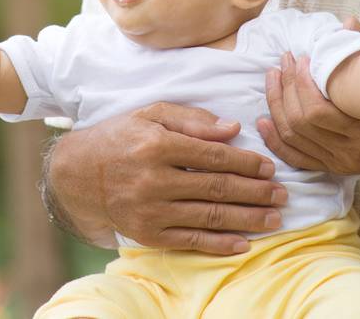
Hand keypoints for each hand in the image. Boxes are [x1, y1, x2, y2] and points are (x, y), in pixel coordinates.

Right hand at [48, 103, 286, 254]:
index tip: (268, 166)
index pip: (212, 155)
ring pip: (209, 216)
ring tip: (274, 218)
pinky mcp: (147, 234)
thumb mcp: (150, 115)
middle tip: (282, 194)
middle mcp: (154, 180)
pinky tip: (243, 243)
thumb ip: (191, 119)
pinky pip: (190, 240)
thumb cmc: (120, 138)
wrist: (77, 175)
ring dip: (247, 219)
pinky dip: (219, 244)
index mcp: (156, 145)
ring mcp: (150, 210)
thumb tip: (232, 129)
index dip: (245, 162)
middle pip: (216, 188)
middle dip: (255, 192)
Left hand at [259, 50, 359, 179]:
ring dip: (276, 106)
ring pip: (293, 138)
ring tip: (272, 78)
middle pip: (299, 122)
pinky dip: (276, 140)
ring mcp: (341, 163)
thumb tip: (347, 21)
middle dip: (285, 88)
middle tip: (282, 62)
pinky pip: (297, 158)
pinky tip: (264, 121)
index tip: (300, 58)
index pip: (317, 110)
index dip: (300, 82)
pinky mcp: (336, 169)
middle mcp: (350, 151)